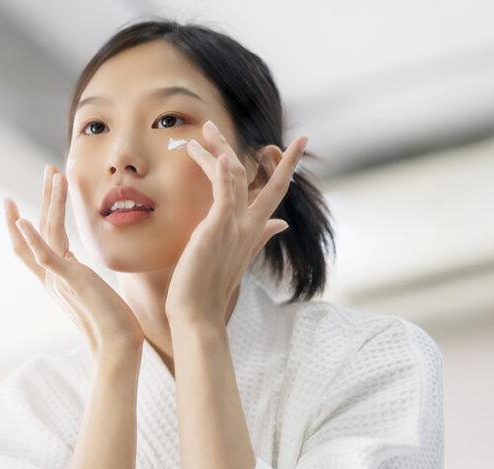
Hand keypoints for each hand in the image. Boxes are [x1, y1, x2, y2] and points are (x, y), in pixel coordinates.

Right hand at [4, 165, 144, 355]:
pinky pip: (44, 255)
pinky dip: (32, 236)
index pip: (32, 246)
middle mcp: (50, 277)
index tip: (21, 201)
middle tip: (48, 170)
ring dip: (49, 200)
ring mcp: (57, 279)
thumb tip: (85, 271)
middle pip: (35, 231)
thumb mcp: (94, 292)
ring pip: (45, 231)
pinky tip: (24, 218)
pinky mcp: (68, 281)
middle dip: (42, 198)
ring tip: (54, 174)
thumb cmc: (113, 322)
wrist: (117, 344)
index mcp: (55, 278)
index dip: (24, 222)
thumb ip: (84, 279)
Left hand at [165, 120, 307, 324]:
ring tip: (205, 129)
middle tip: (294, 136)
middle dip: (282, 157)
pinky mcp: (217, 229)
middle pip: (271, 183)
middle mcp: (249, 226)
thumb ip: (260, 236)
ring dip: (221, 148)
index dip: (286, 168)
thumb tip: (281, 225)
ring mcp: (235, 227)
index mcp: (253, 231)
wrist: (197, 313)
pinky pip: (224, 194)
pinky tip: (220, 155)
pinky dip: (223, 173)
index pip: (275, 193)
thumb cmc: (209, 288)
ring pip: (237, 177)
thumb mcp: (238, 256)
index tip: (297, 144)